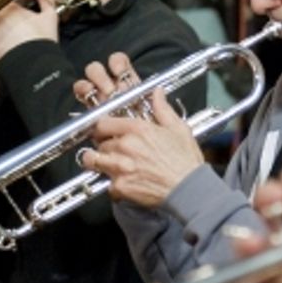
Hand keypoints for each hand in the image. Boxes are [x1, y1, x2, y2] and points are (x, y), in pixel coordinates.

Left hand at [0, 0, 58, 59]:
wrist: (33, 63)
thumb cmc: (41, 40)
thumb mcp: (50, 17)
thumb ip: (45, 2)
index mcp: (11, 7)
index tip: (30, 1)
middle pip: (6, 13)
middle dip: (15, 17)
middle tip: (27, 24)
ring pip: (0, 27)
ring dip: (9, 30)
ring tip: (22, 37)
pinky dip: (3, 43)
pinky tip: (14, 46)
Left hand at [77, 53, 202, 206]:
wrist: (189, 189)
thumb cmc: (185, 162)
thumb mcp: (178, 129)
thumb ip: (162, 109)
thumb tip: (156, 93)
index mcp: (137, 130)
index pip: (102, 123)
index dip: (102, 128)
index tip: (104, 131)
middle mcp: (125, 146)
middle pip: (98, 142)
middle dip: (104, 146)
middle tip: (114, 151)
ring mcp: (120, 167)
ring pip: (93, 161)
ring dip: (98, 163)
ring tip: (108, 165)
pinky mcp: (120, 186)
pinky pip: (107, 184)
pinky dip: (113, 186)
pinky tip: (125, 183)